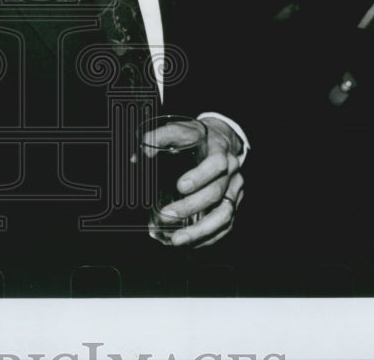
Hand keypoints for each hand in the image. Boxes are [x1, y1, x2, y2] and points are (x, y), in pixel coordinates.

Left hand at [158, 117, 244, 247]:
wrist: (222, 140)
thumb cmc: (200, 138)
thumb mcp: (182, 130)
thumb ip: (160, 137)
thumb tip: (138, 156)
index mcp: (220, 152)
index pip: (216, 164)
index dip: (200, 176)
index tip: (180, 186)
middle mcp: (231, 173)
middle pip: (217, 193)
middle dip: (191, 207)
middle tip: (167, 216)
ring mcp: (235, 191)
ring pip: (225, 215)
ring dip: (201, 231)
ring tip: (178, 240)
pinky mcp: (233, 205)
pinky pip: (225, 226)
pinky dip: (208, 237)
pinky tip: (190, 243)